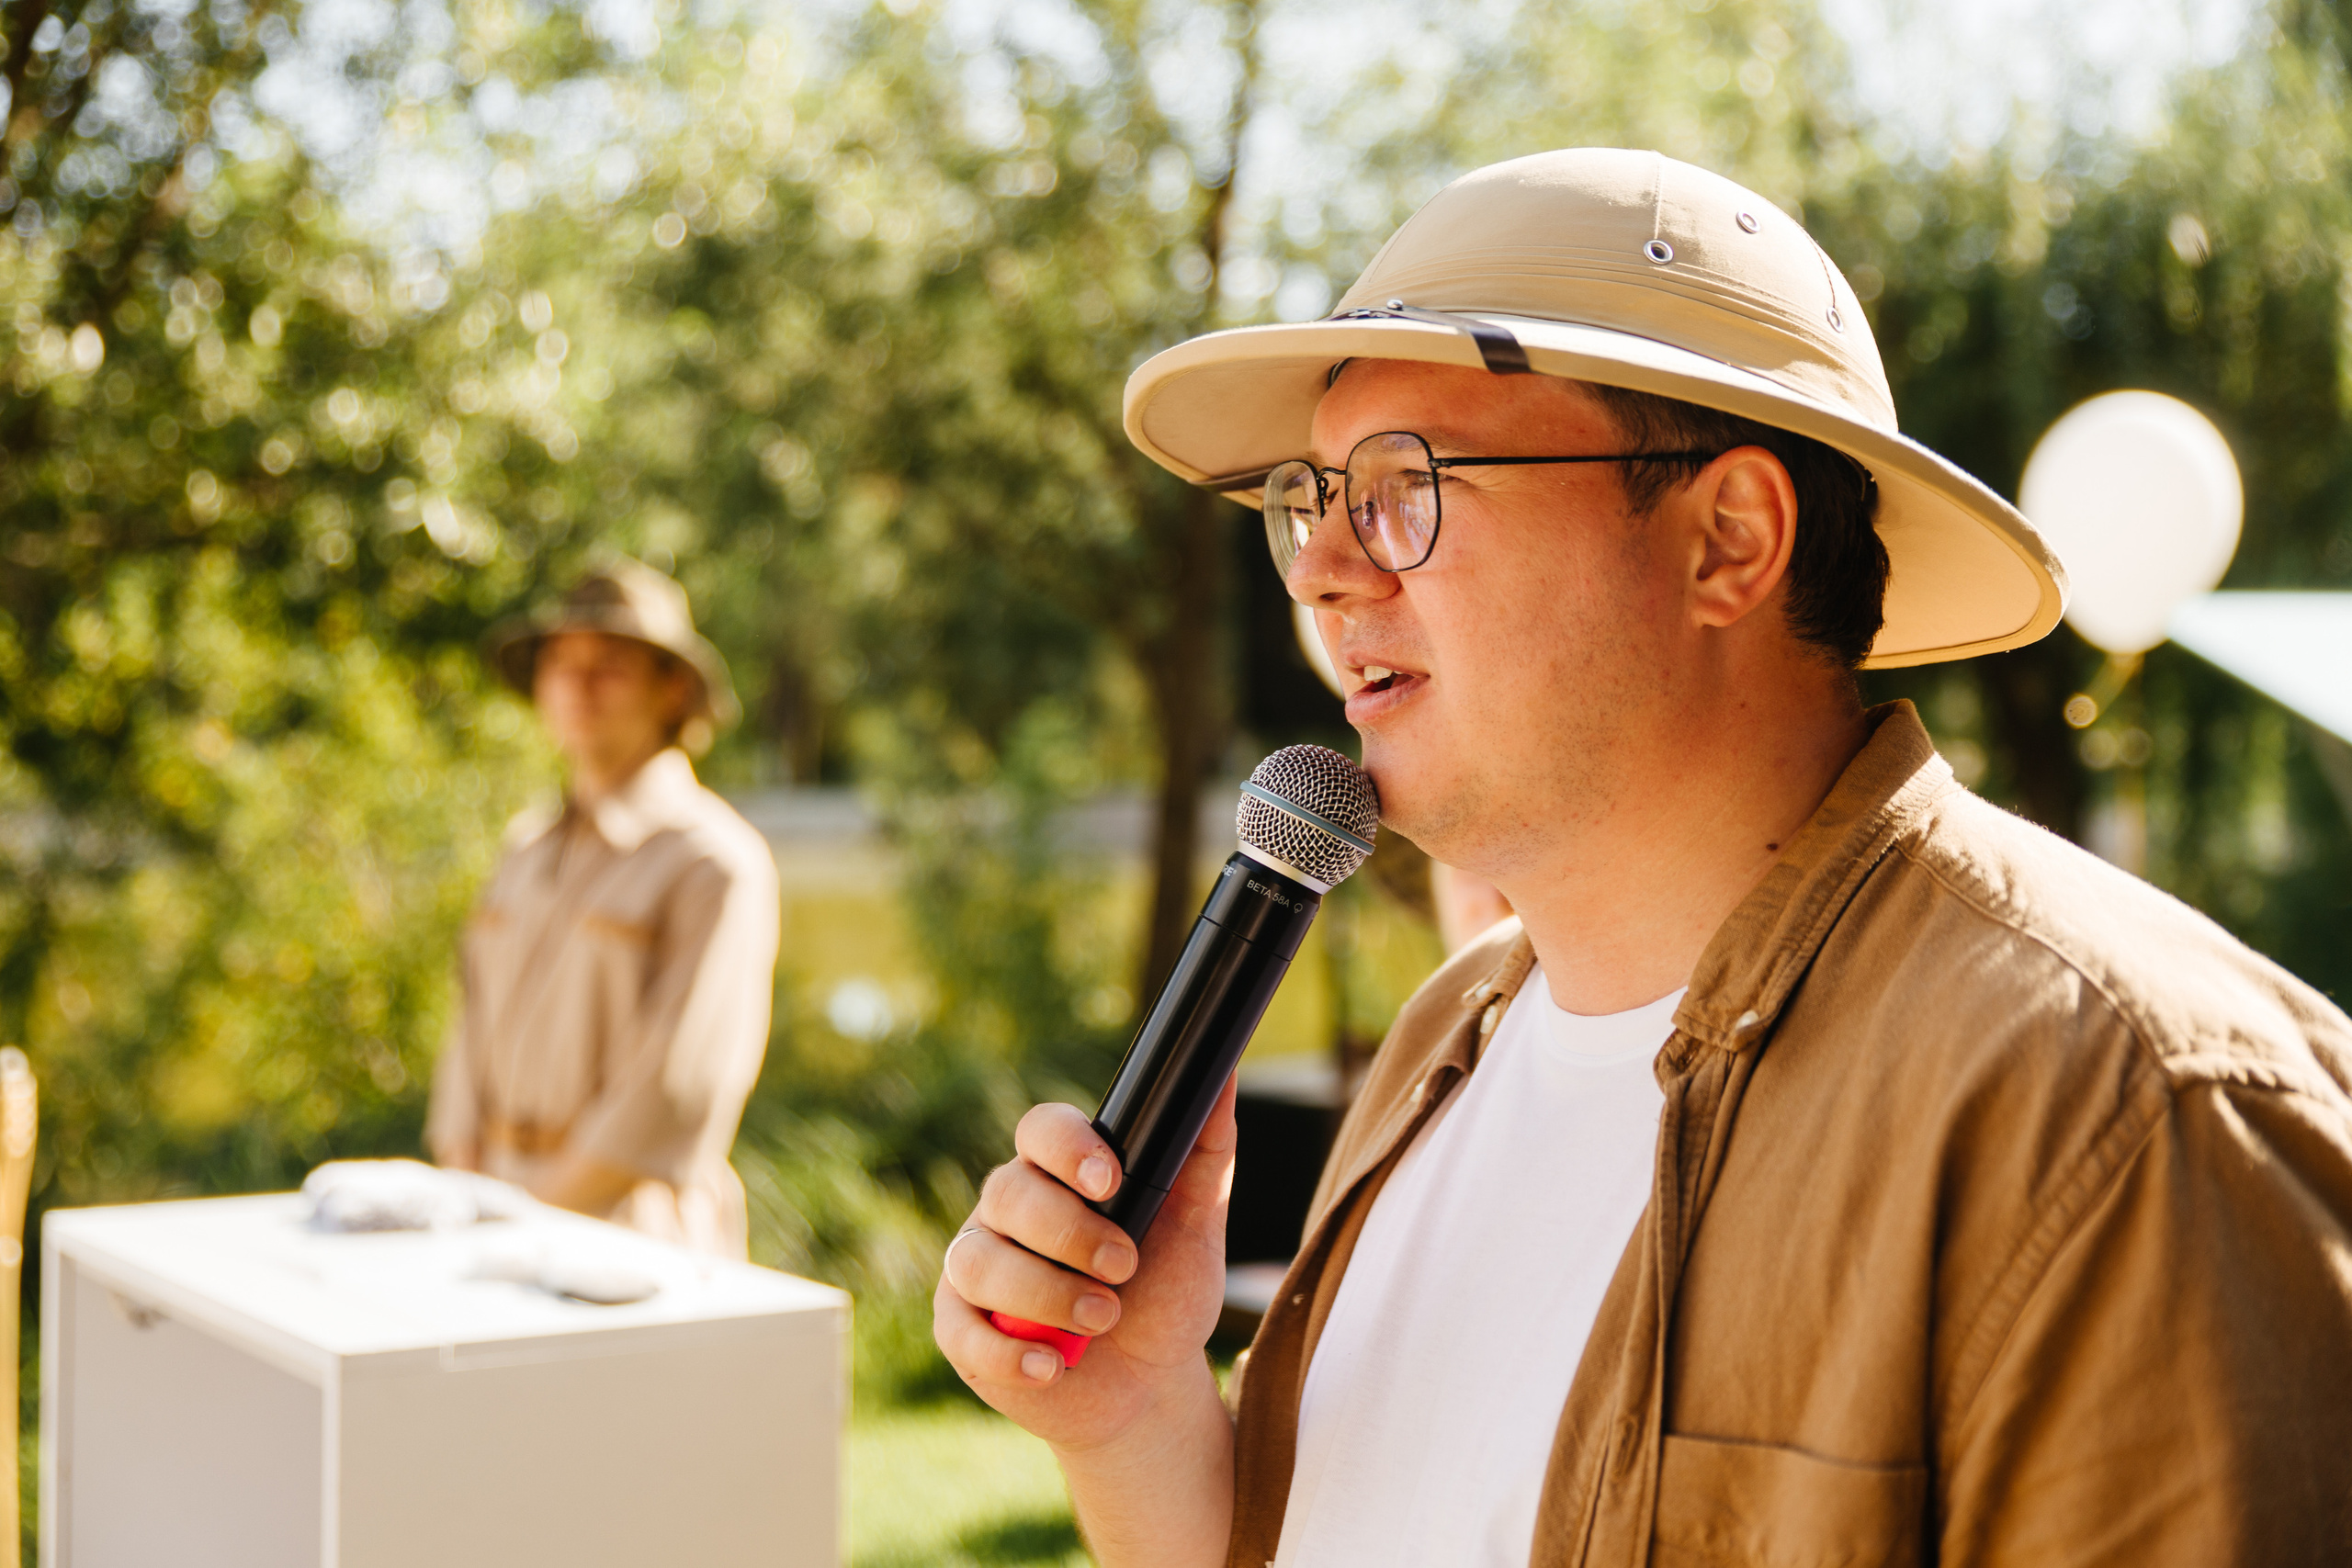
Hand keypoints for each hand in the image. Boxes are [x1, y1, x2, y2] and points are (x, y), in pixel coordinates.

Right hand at [934, 1075, 1237, 1452]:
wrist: (1150, 1384)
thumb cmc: (1166, 1292)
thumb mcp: (1196, 1226)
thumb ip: (1205, 1152)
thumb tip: (1224, 1077)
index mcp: (1057, 1171)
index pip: (1040, 1129)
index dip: (1066, 1147)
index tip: (1109, 1180)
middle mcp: (1008, 1210)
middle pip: (1009, 1193)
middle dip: (1069, 1233)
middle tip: (1124, 1267)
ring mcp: (977, 1267)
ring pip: (978, 1260)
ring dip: (1044, 1293)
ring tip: (1101, 1320)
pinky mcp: (959, 1328)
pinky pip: (959, 1331)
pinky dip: (1007, 1351)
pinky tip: (1052, 1365)